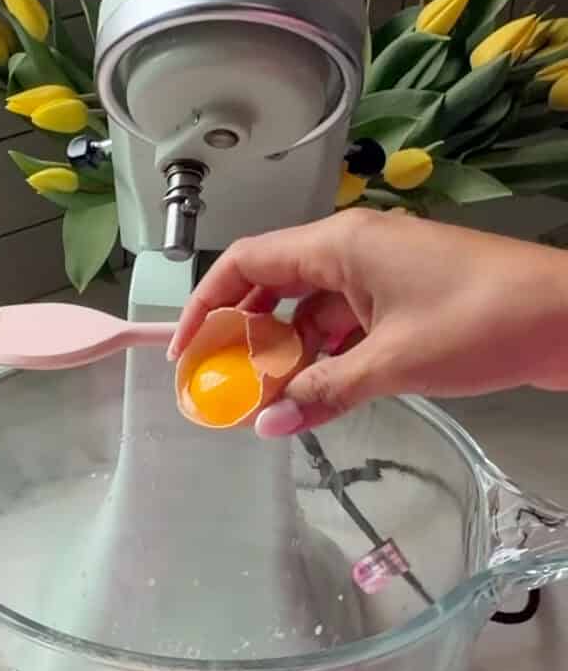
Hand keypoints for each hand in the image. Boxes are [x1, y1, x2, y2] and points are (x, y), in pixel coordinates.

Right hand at [169, 210, 567, 436]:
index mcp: (342, 245)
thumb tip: (266, 425)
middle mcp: (354, 250)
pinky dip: (323, 356)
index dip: (206, 305)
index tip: (186, 352)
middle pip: (271, 285)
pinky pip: (342, 324)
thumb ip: (322, 392)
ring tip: (267, 400)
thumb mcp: (392, 363)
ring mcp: (379, 273)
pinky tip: (315, 392)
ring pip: (307, 310)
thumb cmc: (484, 321)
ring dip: (285, 353)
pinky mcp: (401, 297)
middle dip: (242, 336)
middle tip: (222, 385)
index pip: (247, 263)